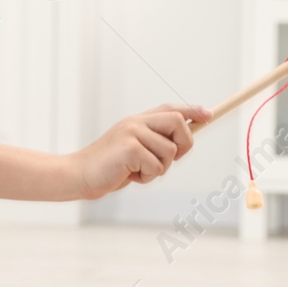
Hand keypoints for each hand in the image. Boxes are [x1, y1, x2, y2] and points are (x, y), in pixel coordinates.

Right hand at [72, 103, 211, 198]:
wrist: (79, 175)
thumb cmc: (108, 168)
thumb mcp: (134, 152)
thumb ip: (154, 143)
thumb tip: (183, 141)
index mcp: (138, 121)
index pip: (171, 109)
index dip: (192, 111)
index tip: (208, 115)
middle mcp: (136, 122)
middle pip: (178, 123)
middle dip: (184, 145)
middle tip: (170, 161)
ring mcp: (132, 132)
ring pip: (170, 151)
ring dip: (159, 169)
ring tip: (138, 172)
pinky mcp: (130, 147)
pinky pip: (156, 165)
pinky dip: (147, 177)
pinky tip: (129, 176)